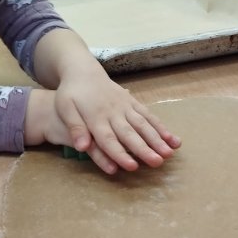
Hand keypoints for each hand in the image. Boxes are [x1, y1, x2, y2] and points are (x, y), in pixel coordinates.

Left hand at [54, 65, 180, 174]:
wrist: (83, 70)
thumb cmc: (71, 93)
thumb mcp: (65, 109)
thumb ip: (75, 128)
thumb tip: (81, 147)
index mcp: (95, 117)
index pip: (108, 139)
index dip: (119, 153)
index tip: (132, 167)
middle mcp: (113, 112)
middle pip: (130, 133)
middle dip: (144, 149)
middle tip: (157, 162)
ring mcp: (125, 106)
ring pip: (143, 124)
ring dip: (157, 139)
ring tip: (169, 153)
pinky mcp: (132, 102)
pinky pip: (148, 115)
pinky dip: (160, 127)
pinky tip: (172, 138)